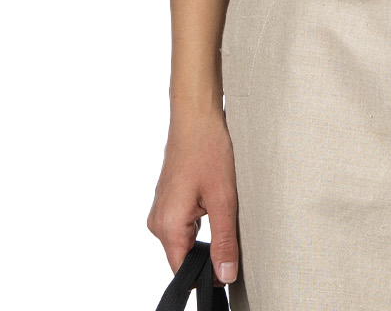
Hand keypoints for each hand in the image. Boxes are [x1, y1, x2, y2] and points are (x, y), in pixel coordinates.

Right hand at [147, 106, 239, 288]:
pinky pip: (182, 224)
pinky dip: (200, 220)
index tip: (228, 265)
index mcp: (168, 226)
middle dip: (208, 252)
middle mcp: (158, 222)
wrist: (196, 116)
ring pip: (185, 240)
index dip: (206, 275)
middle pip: (184, 256)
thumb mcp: (223, 199)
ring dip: (206, 233)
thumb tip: (225, 276)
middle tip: (230, 228)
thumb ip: (224, 241)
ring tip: (220, 207)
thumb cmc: (208, 148)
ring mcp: (160, 210)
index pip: (182, 271)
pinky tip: (212, 200)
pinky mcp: (167, 201)